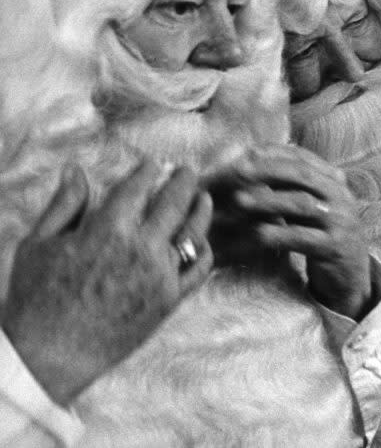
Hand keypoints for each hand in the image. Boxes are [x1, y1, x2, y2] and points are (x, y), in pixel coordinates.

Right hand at [2, 161, 212, 405]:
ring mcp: (160, 275)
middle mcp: (141, 248)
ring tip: (203, 198)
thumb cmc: (36, 299)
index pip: (139, 187)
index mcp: (107, 229)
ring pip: (192, 233)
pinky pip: (198, 270)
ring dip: (201, 210)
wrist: (49, 356)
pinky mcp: (169, 300)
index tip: (154, 163)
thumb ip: (64, 204)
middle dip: (183, 181)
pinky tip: (201, 241)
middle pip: (173, 203)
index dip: (149, 171)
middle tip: (187, 171)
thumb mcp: (38, 244)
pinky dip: (203, 252)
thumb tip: (75, 169)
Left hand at [208, 145, 372, 319]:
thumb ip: (289, 187)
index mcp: (334, 181)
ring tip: (239, 200)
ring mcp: (339, 221)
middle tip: (238, 170)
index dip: (274, 153)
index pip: (303, 158)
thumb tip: (252, 165)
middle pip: (303, 175)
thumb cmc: (321, 233)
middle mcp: (340, 196)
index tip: (246, 152)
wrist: (351, 271)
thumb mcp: (310, 205)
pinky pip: (302, 237)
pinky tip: (257, 233)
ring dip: (267, 200)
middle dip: (268, 169)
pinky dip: (277, 233)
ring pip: (301, 204)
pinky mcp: (334, 247)